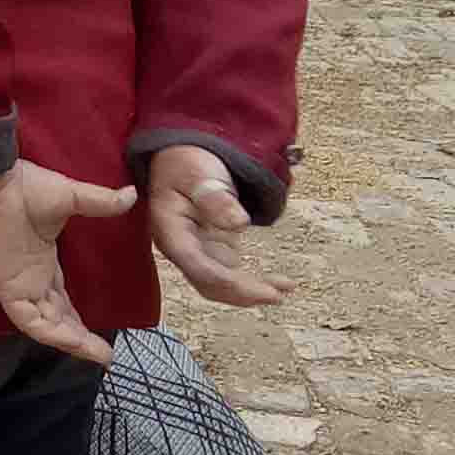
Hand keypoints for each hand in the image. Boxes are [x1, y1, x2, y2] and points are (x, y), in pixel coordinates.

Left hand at [0, 160, 137, 366]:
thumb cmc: (23, 187)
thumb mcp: (71, 197)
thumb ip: (100, 202)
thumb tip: (131, 195)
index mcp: (41, 262)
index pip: (61, 300)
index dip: (79, 320)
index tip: (103, 335)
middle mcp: (30, 279)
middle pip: (57, 318)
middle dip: (80, 338)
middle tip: (106, 355)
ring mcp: (18, 286)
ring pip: (46, 325)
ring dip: (71, 341)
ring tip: (100, 355)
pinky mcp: (7, 289)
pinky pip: (29, 321)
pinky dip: (51, 333)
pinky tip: (74, 342)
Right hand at [147, 144, 287, 306]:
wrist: (180, 159)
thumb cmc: (186, 165)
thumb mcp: (198, 174)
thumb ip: (214, 198)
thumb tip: (238, 223)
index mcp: (170, 231)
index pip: (196, 265)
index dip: (225, 280)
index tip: (255, 287)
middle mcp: (181, 248)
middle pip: (208, 282)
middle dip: (241, 293)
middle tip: (275, 295)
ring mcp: (197, 251)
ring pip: (221, 283)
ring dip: (250, 292)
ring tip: (283, 290)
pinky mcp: (213, 250)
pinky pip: (232, 274)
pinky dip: (253, 281)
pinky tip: (278, 283)